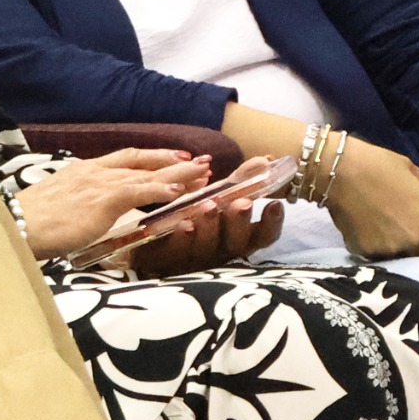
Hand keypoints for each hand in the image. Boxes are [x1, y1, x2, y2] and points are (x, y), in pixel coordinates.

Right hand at [11, 149, 209, 258]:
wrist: (14, 224)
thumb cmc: (29, 223)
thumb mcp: (58, 207)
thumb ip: (79, 206)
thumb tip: (89, 217)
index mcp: (83, 172)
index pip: (125, 160)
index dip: (153, 158)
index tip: (175, 158)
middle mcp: (94, 172)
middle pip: (142, 161)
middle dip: (174, 160)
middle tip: (202, 162)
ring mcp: (99, 184)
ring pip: (147, 174)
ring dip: (178, 174)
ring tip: (204, 174)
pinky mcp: (102, 199)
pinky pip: (139, 191)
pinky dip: (161, 189)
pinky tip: (180, 191)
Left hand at [129, 197, 283, 275]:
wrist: (143, 238)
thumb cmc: (192, 215)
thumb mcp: (216, 197)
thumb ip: (239, 182)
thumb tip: (264, 160)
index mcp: (235, 237)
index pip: (262, 236)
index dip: (272, 223)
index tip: (275, 204)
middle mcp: (219, 251)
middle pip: (236, 242)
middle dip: (238, 221)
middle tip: (240, 203)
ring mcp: (193, 258)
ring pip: (207, 247)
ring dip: (210, 226)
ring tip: (208, 206)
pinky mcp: (165, 259)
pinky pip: (175, 252)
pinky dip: (182, 238)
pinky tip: (183, 223)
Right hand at [327, 140, 418, 258]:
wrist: (337, 171)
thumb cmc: (376, 164)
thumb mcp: (408, 169)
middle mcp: (414, 238)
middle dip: (414, 247)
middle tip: (399, 231)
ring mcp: (389, 247)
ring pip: (397, 256)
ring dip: (393, 249)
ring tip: (379, 230)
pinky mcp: (364, 251)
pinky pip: (373, 255)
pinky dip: (370, 247)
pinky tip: (362, 231)